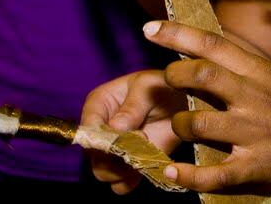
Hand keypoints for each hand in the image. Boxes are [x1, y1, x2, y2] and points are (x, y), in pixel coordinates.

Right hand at [82, 70, 185, 193]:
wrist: (182, 101)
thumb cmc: (162, 86)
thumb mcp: (147, 87)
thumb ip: (132, 106)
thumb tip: (115, 127)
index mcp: (98, 104)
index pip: (88, 128)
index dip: (103, 138)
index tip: (127, 135)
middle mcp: (100, 129)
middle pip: (93, 155)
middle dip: (115, 155)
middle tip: (143, 141)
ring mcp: (113, 150)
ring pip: (103, 173)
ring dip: (123, 170)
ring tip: (145, 153)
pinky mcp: (128, 165)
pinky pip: (120, 184)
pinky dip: (131, 181)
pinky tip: (147, 166)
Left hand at [144, 20, 270, 191]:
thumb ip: (254, 68)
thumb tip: (221, 50)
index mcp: (263, 72)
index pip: (215, 43)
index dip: (178, 34)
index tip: (150, 28)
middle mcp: (257, 97)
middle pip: (201, 75)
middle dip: (173, 75)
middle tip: (161, 80)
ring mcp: (258, 131)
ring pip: (199, 123)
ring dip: (179, 126)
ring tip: (176, 130)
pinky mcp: (262, 165)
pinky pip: (216, 173)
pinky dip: (188, 176)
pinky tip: (170, 175)